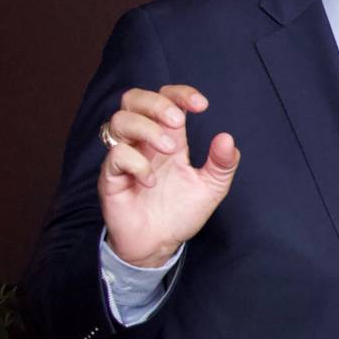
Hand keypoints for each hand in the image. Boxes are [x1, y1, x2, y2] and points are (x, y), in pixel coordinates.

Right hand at [98, 83, 239, 268]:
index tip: (202, 105)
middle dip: (157, 103)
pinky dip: (137, 163)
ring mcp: (125, 157)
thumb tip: (227, 138)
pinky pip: (116, 155)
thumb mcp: (211, 188)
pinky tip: (151, 181)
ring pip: (119, 120)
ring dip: (147, 129)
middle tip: (178, 123)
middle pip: (134, 99)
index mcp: (169, 138)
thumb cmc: (180, 213)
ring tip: (169, 151)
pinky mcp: (111, 177)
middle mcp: (144, 142)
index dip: (180, 93)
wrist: (159, 245)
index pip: (165, 98)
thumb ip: (222, 164)